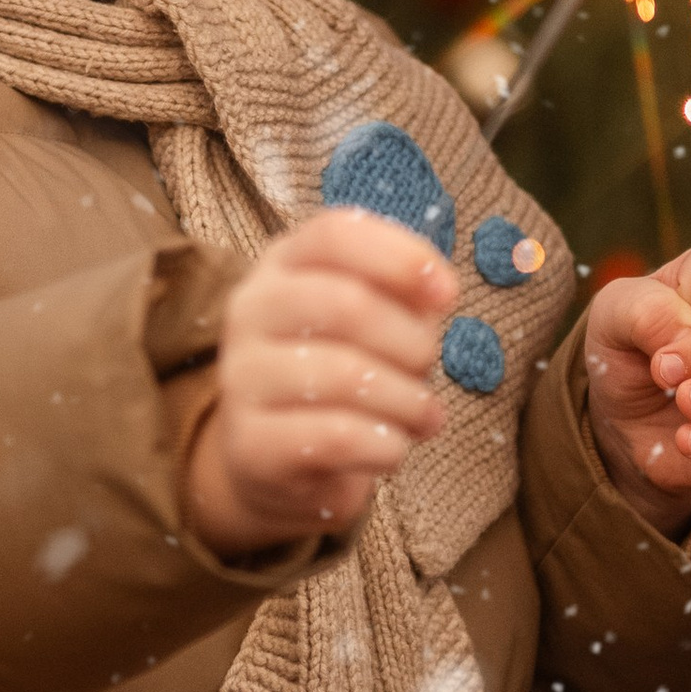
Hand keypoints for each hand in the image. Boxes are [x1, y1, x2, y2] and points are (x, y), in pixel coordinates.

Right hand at [182, 209, 451, 555]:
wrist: (273, 457)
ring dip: (407, 401)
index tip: (448, 294)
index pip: (335, 234)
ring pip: (345, 376)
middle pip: (346, 303)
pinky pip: (337, 437)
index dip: (400, 257)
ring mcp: (241, 377)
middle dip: (411, 341)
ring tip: (423, 416)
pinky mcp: (249, 443)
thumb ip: (403, 297)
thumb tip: (437, 293)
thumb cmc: (338, 373)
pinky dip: (386, 445)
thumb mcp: (370, 322)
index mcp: (283, 264)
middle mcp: (251, 310)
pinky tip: (393, 446)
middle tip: (428, 368)